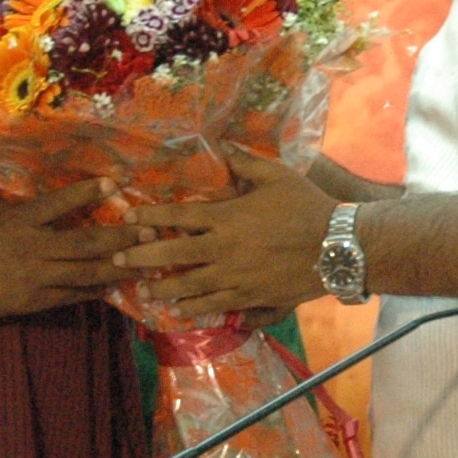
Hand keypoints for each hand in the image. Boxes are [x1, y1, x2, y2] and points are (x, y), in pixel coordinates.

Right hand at [0, 180, 139, 319]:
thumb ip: (30, 208)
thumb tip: (65, 194)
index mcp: (19, 220)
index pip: (58, 202)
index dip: (87, 192)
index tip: (115, 183)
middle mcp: (31, 248)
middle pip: (84, 242)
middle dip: (121, 238)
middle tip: (151, 231)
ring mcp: (35, 278)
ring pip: (85, 272)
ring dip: (119, 267)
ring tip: (146, 262)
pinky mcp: (34, 302)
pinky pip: (73, 296)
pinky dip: (96, 289)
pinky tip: (117, 285)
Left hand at [118, 151, 340, 323]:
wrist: (338, 247)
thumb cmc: (307, 207)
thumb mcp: (276, 176)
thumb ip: (245, 162)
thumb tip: (223, 145)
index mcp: (227, 217)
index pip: (177, 216)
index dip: (149, 217)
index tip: (129, 218)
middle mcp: (224, 250)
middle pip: (172, 256)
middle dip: (141, 257)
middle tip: (118, 260)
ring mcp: (236, 278)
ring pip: (189, 287)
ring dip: (163, 288)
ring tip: (144, 291)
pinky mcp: (251, 298)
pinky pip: (215, 306)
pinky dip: (195, 309)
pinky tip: (182, 311)